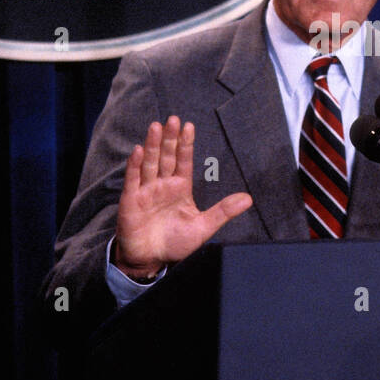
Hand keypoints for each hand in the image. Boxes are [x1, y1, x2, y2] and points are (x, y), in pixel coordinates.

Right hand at [114, 116, 252, 279]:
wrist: (150, 261)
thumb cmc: (175, 243)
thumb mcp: (203, 227)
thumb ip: (223, 211)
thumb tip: (249, 199)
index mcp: (180, 188)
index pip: (184, 161)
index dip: (185, 144)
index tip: (189, 126)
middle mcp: (163, 185)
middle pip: (167, 157)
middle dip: (170, 138)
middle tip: (174, 119)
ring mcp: (146, 191)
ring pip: (150, 163)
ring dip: (153, 145)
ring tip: (156, 127)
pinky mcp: (131, 200)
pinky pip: (133, 179)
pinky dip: (135, 165)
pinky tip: (139, 150)